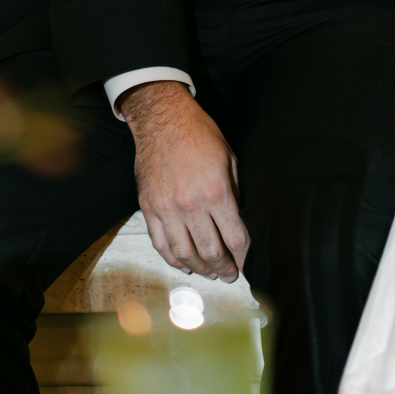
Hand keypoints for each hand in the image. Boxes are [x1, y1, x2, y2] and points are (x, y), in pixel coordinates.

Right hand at [120, 81, 248, 279]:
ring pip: (184, 254)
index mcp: (216, 191)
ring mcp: (167, 208)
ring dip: (200, 269)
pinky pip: (160, 244)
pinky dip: (173, 259)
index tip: (246, 263)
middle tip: (229, 273)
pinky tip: (184, 263)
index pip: (235, 238)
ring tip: (210, 273)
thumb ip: (234, 192)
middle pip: (211, 252)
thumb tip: (238, 220)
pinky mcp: (149, 208)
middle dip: (224, 268)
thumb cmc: (198, 134)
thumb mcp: (228, 159)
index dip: (243, 257)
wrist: (162, 120)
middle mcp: (191, 204)